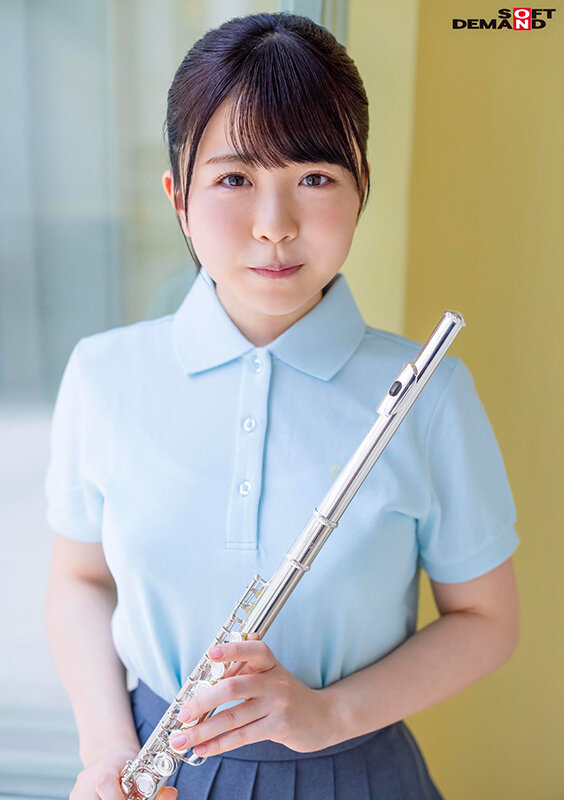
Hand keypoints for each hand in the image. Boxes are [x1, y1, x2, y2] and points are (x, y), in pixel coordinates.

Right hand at [70, 741, 177, 799]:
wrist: (109, 755)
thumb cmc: (128, 763)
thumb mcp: (143, 769)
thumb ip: (158, 787)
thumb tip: (172, 794)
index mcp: (104, 770)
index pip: (106, 785)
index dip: (118, 798)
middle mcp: (86, 782)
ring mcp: (77, 794)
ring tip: (122, 798)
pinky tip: (112, 799)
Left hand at [169, 634, 339, 757]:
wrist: (323, 716)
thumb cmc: (288, 695)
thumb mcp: (271, 675)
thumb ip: (244, 671)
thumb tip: (206, 675)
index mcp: (269, 664)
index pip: (253, 650)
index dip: (232, 650)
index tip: (211, 653)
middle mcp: (274, 681)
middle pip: (233, 687)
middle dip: (202, 702)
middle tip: (183, 714)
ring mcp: (277, 705)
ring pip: (233, 717)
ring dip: (203, 730)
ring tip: (182, 739)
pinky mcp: (279, 727)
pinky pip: (242, 736)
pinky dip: (219, 744)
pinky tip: (203, 748)